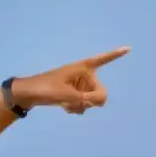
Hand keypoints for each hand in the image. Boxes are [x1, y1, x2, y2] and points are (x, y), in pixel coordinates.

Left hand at [11, 47, 130, 114]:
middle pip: (100, 92)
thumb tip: (98, 102)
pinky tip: (65, 107)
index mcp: (83, 67)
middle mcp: (84, 75)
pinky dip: (76, 108)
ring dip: (81, 106)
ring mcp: (78, 86)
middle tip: (77, 102)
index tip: (128, 48)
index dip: (115, 54)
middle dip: (91, 100)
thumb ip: (85, 99)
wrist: (28, 95)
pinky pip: (83, 105)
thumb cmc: (46, 89)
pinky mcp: (73, 95)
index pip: (102, 59)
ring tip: (67, 104)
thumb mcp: (67, 94)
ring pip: (91, 101)